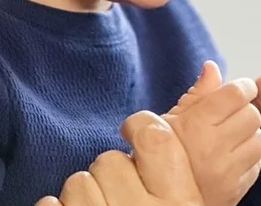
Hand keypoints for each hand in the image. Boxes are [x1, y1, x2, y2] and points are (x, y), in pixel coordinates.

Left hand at [35, 111, 202, 205]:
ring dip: (82, 195)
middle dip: (109, 175)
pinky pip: (51, 205)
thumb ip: (188, 144)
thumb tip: (209, 67)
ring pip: (77, 181)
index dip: (139, 126)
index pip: (154, 137)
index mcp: (179, 199)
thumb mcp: (189, 196)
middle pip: (110, 160)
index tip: (133, 132)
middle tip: (120, 197)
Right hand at [162, 61, 260, 205]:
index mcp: (194, 127)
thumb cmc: (159, 157)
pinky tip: (231, 155)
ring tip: (231, 136)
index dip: (242, 86)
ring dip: (249, 134)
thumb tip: (212, 67)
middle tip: (230, 114)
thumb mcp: (168, 121)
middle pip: (253, 114)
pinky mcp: (236, 190)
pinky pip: (257, 163)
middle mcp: (213, 149)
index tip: (239, 89)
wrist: (157, 200)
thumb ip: (195, 94)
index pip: (237, 94)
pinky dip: (249, 156)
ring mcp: (226, 173)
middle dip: (244, 110)